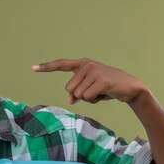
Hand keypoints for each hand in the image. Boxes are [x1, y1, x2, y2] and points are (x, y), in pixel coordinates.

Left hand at [32, 58, 146, 104]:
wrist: (131, 88)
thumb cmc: (107, 88)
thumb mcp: (89, 90)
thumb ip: (76, 93)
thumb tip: (69, 99)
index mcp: (82, 64)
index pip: (61, 64)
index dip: (46, 67)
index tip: (32, 68)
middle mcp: (87, 65)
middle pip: (69, 89)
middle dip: (81, 95)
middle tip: (96, 90)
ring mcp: (94, 71)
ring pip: (78, 95)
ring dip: (89, 98)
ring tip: (102, 92)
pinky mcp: (101, 81)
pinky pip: (87, 98)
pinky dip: (95, 100)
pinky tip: (105, 94)